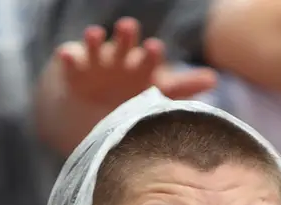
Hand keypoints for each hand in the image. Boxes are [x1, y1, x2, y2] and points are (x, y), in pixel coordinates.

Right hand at [56, 17, 217, 107]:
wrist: (98, 102)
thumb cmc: (134, 93)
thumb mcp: (158, 91)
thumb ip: (184, 86)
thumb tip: (214, 79)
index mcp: (142, 64)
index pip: (149, 56)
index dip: (151, 53)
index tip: (154, 47)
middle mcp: (121, 58)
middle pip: (124, 43)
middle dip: (126, 35)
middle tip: (128, 27)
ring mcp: (97, 61)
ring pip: (97, 47)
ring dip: (95, 39)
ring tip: (95, 34)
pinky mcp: (76, 68)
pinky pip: (70, 59)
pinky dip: (68, 56)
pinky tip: (66, 54)